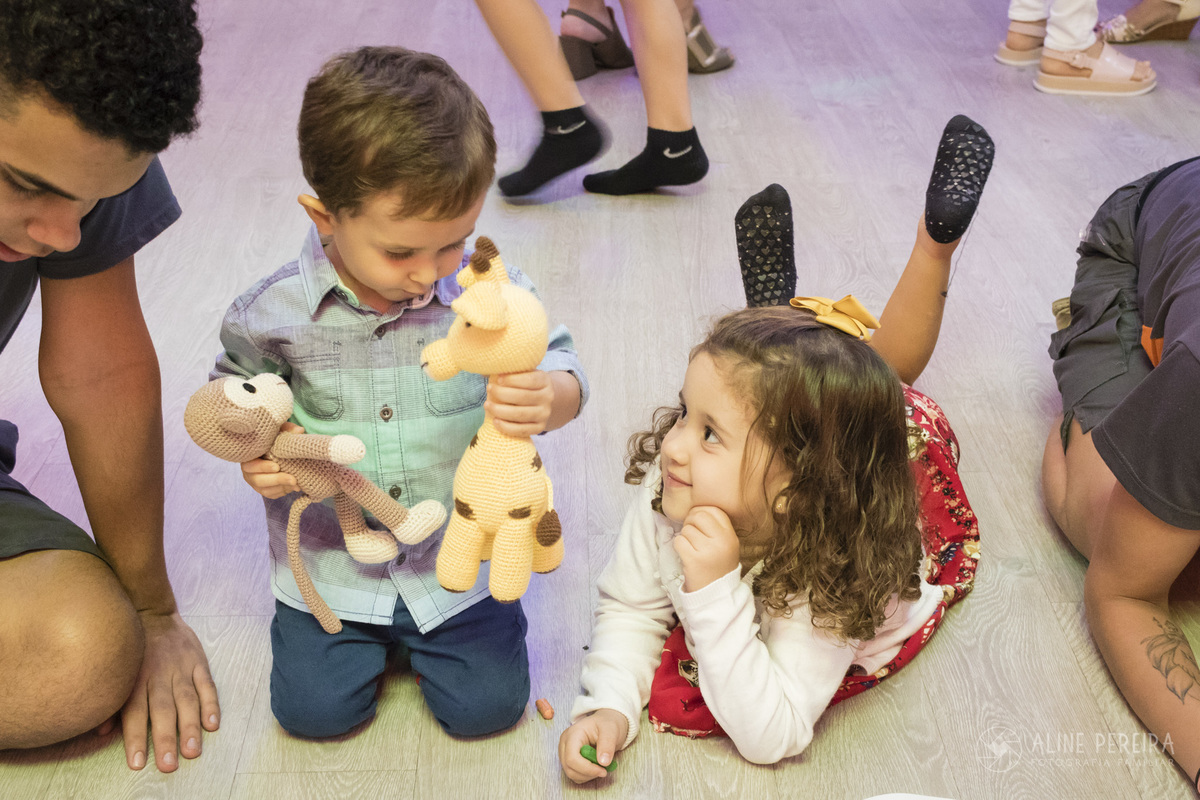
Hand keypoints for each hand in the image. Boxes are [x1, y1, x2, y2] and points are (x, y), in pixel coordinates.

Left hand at [121, 611, 218, 771]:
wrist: (152, 614)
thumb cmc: (133, 651)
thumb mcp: (117, 673)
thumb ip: (112, 703)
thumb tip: (101, 733)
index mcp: (135, 681)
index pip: (134, 714)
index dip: (135, 739)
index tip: (138, 763)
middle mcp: (158, 676)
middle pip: (162, 711)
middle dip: (166, 738)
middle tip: (169, 763)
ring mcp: (180, 669)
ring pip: (186, 700)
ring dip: (190, 726)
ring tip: (193, 750)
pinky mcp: (198, 662)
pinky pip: (206, 685)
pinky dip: (211, 704)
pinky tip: (212, 724)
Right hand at [240, 421, 302, 497]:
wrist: (279, 451)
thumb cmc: (275, 440)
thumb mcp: (279, 432)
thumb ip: (287, 430)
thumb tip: (299, 430)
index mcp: (248, 458)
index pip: (249, 466)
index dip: (262, 467)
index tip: (277, 466)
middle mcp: (249, 472)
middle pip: (258, 480)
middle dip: (277, 480)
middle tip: (293, 479)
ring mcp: (256, 483)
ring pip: (265, 490)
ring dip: (282, 488)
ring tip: (297, 484)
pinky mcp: (264, 490)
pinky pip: (272, 494)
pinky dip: (282, 492)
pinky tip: (293, 487)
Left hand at [486, 371, 553, 436]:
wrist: (540, 402)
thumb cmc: (525, 385)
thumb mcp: (521, 374)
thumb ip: (507, 371)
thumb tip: (483, 371)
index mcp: (544, 381)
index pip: (530, 380)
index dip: (512, 380)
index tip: (498, 379)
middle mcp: (548, 397)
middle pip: (523, 397)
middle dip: (502, 393)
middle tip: (489, 389)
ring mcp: (544, 414)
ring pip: (521, 414)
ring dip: (500, 410)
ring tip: (487, 405)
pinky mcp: (539, 428)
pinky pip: (522, 430)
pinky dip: (506, 427)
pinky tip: (495, 421)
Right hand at [558, 708, 627, 783]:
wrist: (606, 723)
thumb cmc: (608, 724)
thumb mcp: (611, 730)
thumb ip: (607, 744)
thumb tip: (603, 762)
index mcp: (573, 734)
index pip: (572, 758)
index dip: (587, 769)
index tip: (603, 771)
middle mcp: (565, 743)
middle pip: (569, 767)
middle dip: (588, 773)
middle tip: (604, 769)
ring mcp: (565, 752)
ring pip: (571, 773)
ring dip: (588, 775)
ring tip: (601, 765)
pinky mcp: (569, 759)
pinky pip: (575, 774)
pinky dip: (586, 776)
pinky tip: (595, 766)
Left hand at [673, 506, 739, 591]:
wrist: (716, 595)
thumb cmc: (718, 566)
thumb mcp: (726, 545)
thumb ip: (716, 527)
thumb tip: (696, 509)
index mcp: (730, 536)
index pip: (714, 510)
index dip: (702, 512)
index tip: (699, 524)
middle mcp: (721, 541)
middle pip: (698, 515)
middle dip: (690, 521)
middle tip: (692, 534)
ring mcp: (707, 551)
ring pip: (686, 529)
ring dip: (685, 537)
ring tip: (692, 549)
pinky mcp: (693, 560)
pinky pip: (679, 541)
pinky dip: (679, 547)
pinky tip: (686, 555)